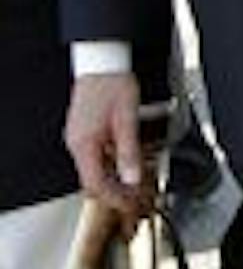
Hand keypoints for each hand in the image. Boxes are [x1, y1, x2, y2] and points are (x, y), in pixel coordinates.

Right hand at [65, 71, 153, 228]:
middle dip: (116, 193)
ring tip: (139, 187)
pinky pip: (97, 157)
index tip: (131, 205)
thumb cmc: (114, 85)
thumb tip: (132, 178)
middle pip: (94, 180)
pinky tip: (129, 167)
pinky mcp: (86, 132)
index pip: (95, 184)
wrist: (104, 63)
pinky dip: (113, 166)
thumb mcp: (127, 121)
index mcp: (84, 143)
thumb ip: (129, 152)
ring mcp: (80, 138)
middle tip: (138, 200)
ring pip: (96, 170)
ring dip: (116, 181)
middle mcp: (77, 143)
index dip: (114, 198)